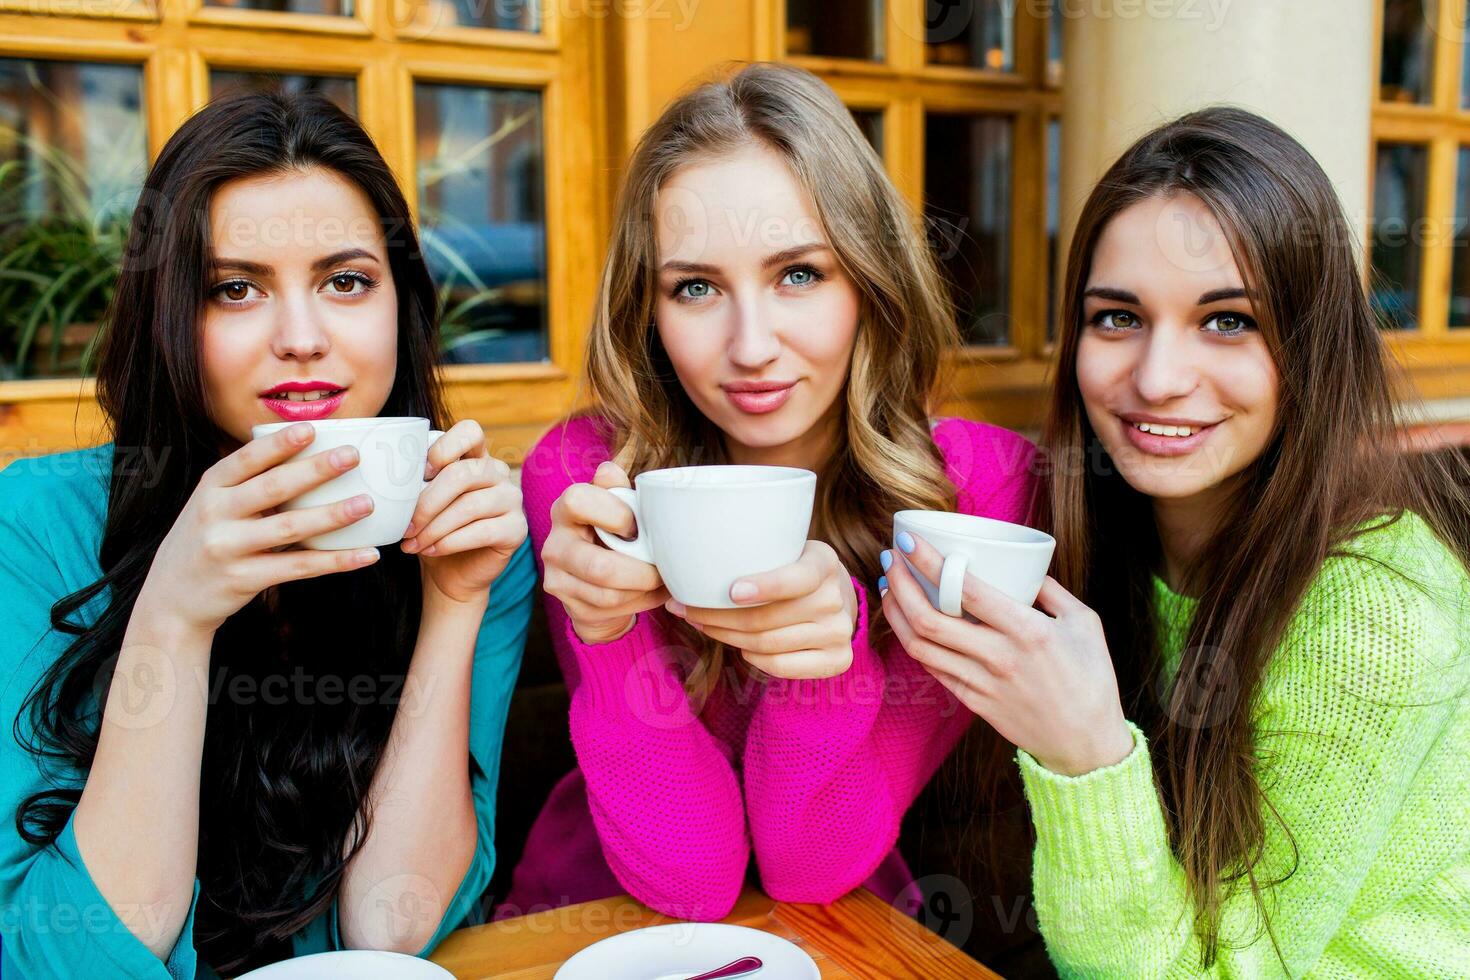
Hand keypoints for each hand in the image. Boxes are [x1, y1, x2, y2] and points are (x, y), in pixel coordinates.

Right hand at [138, 421, 380, 637]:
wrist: (172, 598)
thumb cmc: (207, 539)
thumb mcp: (214, 503)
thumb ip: (249, 482)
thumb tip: (307, 450)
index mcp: (211, 487)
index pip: (247, 459)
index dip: (279, 444)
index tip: (312, 428)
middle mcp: (215, 513)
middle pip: (271, 488)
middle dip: (314, 470)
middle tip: (353, 456)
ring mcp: (228, 548)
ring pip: (288, 528)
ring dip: (331, 516)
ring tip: (366, 504)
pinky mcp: (244, 578)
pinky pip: (298, 568)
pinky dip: (335, 561)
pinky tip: (365, 554)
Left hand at [400, 419, 527, 603]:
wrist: (449, 573)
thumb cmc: (431, 531)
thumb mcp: (419, 502)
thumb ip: (415, 483)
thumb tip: (392, 479)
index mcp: (475, 457)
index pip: (470, 431)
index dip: (444, 448)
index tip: (422, 473)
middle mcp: (498, 473)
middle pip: (463, 474)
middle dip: (427, 503)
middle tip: (405, 527)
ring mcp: (512, 499)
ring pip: (470, 506)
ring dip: (434, 528)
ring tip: (413, 543)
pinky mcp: (517, 529)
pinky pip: (482, 531)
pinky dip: (450, 542)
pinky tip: (431, 550)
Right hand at [541, 461, 669, 644]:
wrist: (595, 576)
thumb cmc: (614, 531)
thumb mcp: (617, 505)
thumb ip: (617, 489)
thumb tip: (609, 470)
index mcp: (566, 508)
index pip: (579, 501)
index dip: (616, 514)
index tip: (637, 526)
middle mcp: (554, 544)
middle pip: (600, 567)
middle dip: (642, 572)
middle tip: (661, 567)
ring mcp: (557, 578)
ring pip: (609, 595)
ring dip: (644, 590)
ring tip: (660, 579)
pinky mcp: (570, 606)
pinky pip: (610, 610)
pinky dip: (639, 602)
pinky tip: (650, 592)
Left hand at [666, 540, 857, 679]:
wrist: (837, 598)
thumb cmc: (793, 571)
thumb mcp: (785, 551)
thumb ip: (755, 554)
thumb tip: (692, 560)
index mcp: (825, 562)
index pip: (798, 578)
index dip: (766, 586)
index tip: (731, 591)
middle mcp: (836, 598)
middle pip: (768, 618)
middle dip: (718, 616)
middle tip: (686, 609)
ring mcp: (840, 631)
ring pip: (768, 644)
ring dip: (726, 636)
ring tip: (701, 624)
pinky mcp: (838, 660)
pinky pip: (781, 665)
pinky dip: (753, 658)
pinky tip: (739, 646)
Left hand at [880, 531, 1133, 775]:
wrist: (1087, 744)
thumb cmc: (1092, 679)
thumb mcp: (1084, 623)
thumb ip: (1051, 590)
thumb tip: (1025, 568)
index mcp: (1028, 630)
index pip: (965, 589)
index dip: (927, 561)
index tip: (907, 538)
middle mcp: (999, 657)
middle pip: (928, 618)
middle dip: (899, 583)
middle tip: (890, 558)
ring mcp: (982, 683)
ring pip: (920, 645)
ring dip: (897, 613)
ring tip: (889, 588)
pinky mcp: (973, 702)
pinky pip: (933, 668)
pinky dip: (914, 641)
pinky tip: (908, 623)